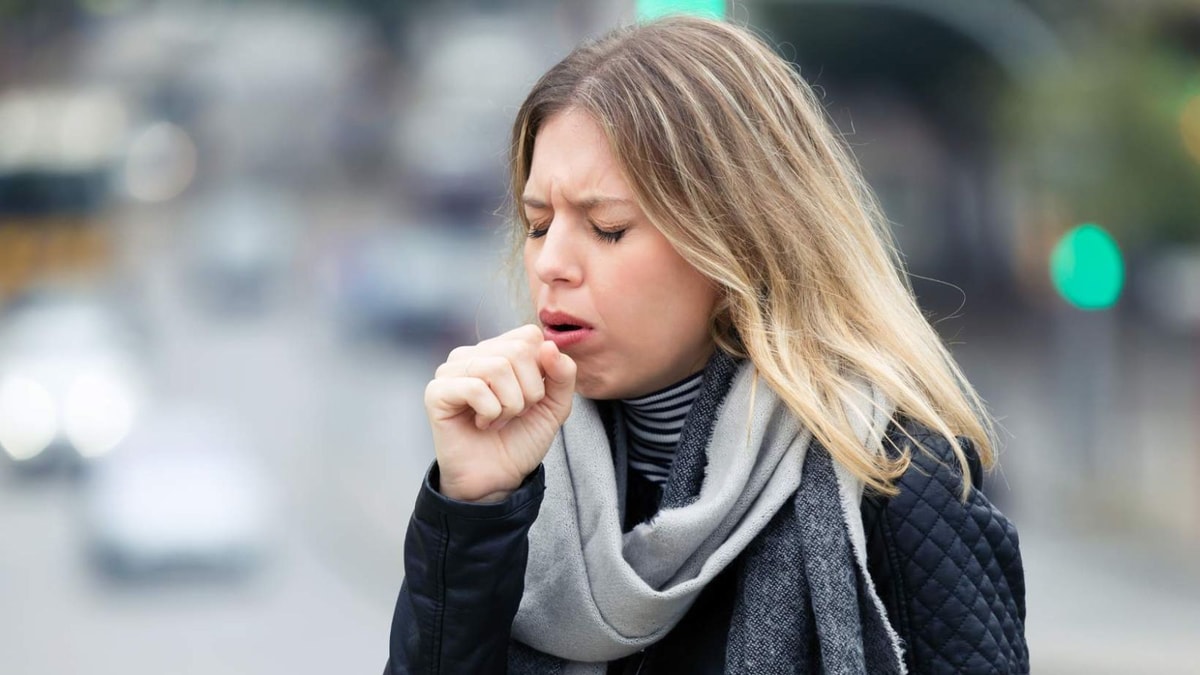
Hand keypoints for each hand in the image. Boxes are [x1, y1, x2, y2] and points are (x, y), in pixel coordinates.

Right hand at [423, 324, 575, 502]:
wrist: (498, 478)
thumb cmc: (521, 438)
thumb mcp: (555, 405)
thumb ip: (563, 374)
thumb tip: (549, 346)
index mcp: (499, 350)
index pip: (529, 336)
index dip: (542, 369)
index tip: (533, 397)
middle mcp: (473, 354)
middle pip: (517, 350)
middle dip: (529, 391)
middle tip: (516, 413)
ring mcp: (451, 371)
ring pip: (497, 368)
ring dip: (510, 404)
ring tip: (499, 419)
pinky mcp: (436, 392)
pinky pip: (474, 388)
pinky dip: (490, 412)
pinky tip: (482, 424)